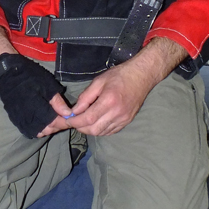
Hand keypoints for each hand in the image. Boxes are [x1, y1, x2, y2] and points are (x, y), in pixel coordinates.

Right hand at [0, 53, 71, 138]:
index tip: (73, 118)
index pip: (55, 123)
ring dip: (49, 128)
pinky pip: (30, 130)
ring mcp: (21, 121)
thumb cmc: (29, 76)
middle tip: (65, 117)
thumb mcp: (47, 85)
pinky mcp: (16, 120)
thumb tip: (68, 114)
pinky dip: (39, 128)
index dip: (65, 122)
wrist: (6, 73)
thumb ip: (57, 102)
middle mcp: (29, 119)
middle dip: (58, 125)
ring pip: (39, 132)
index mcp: (38, 110)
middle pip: (48, 129)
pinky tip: (44, 121)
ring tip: (55, 119)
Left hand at [38, 37, 186, 137]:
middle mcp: (117, 113)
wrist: (142, 76)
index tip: (67, 119)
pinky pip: (109, 132)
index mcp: (109, 101)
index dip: (74, 122)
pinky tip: (96, 122)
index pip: (87, 119)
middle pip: (93, 129)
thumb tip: (74, 111)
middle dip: (80, 127)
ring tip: (84, 120)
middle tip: (74, 120)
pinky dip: (99, 130)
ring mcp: (123, 119)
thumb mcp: (99, 81)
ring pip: (101, 133)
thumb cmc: (120, 75)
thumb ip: (85, 97)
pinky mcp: (127, 122)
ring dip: (89, 129)